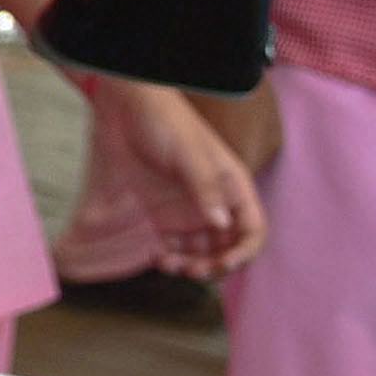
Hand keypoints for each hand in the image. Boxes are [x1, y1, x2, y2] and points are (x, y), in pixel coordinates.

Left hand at [103, 80, 268, 274]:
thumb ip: (205, 187)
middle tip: (191, 270)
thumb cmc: (164, 119)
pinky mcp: (158, 211)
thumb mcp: (189, 151)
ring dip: (189, 264)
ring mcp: (185, 209)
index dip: (243, 252)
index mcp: (232, 187)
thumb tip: (221, 224)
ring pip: (198, 251)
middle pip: (225, 248)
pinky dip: (167, 254)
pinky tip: (154, 252)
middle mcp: (213, 202)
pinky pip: (170, 243)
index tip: (222, 264)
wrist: (124, 104)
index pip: (252, 230)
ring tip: (167, 263)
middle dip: (213, 266)